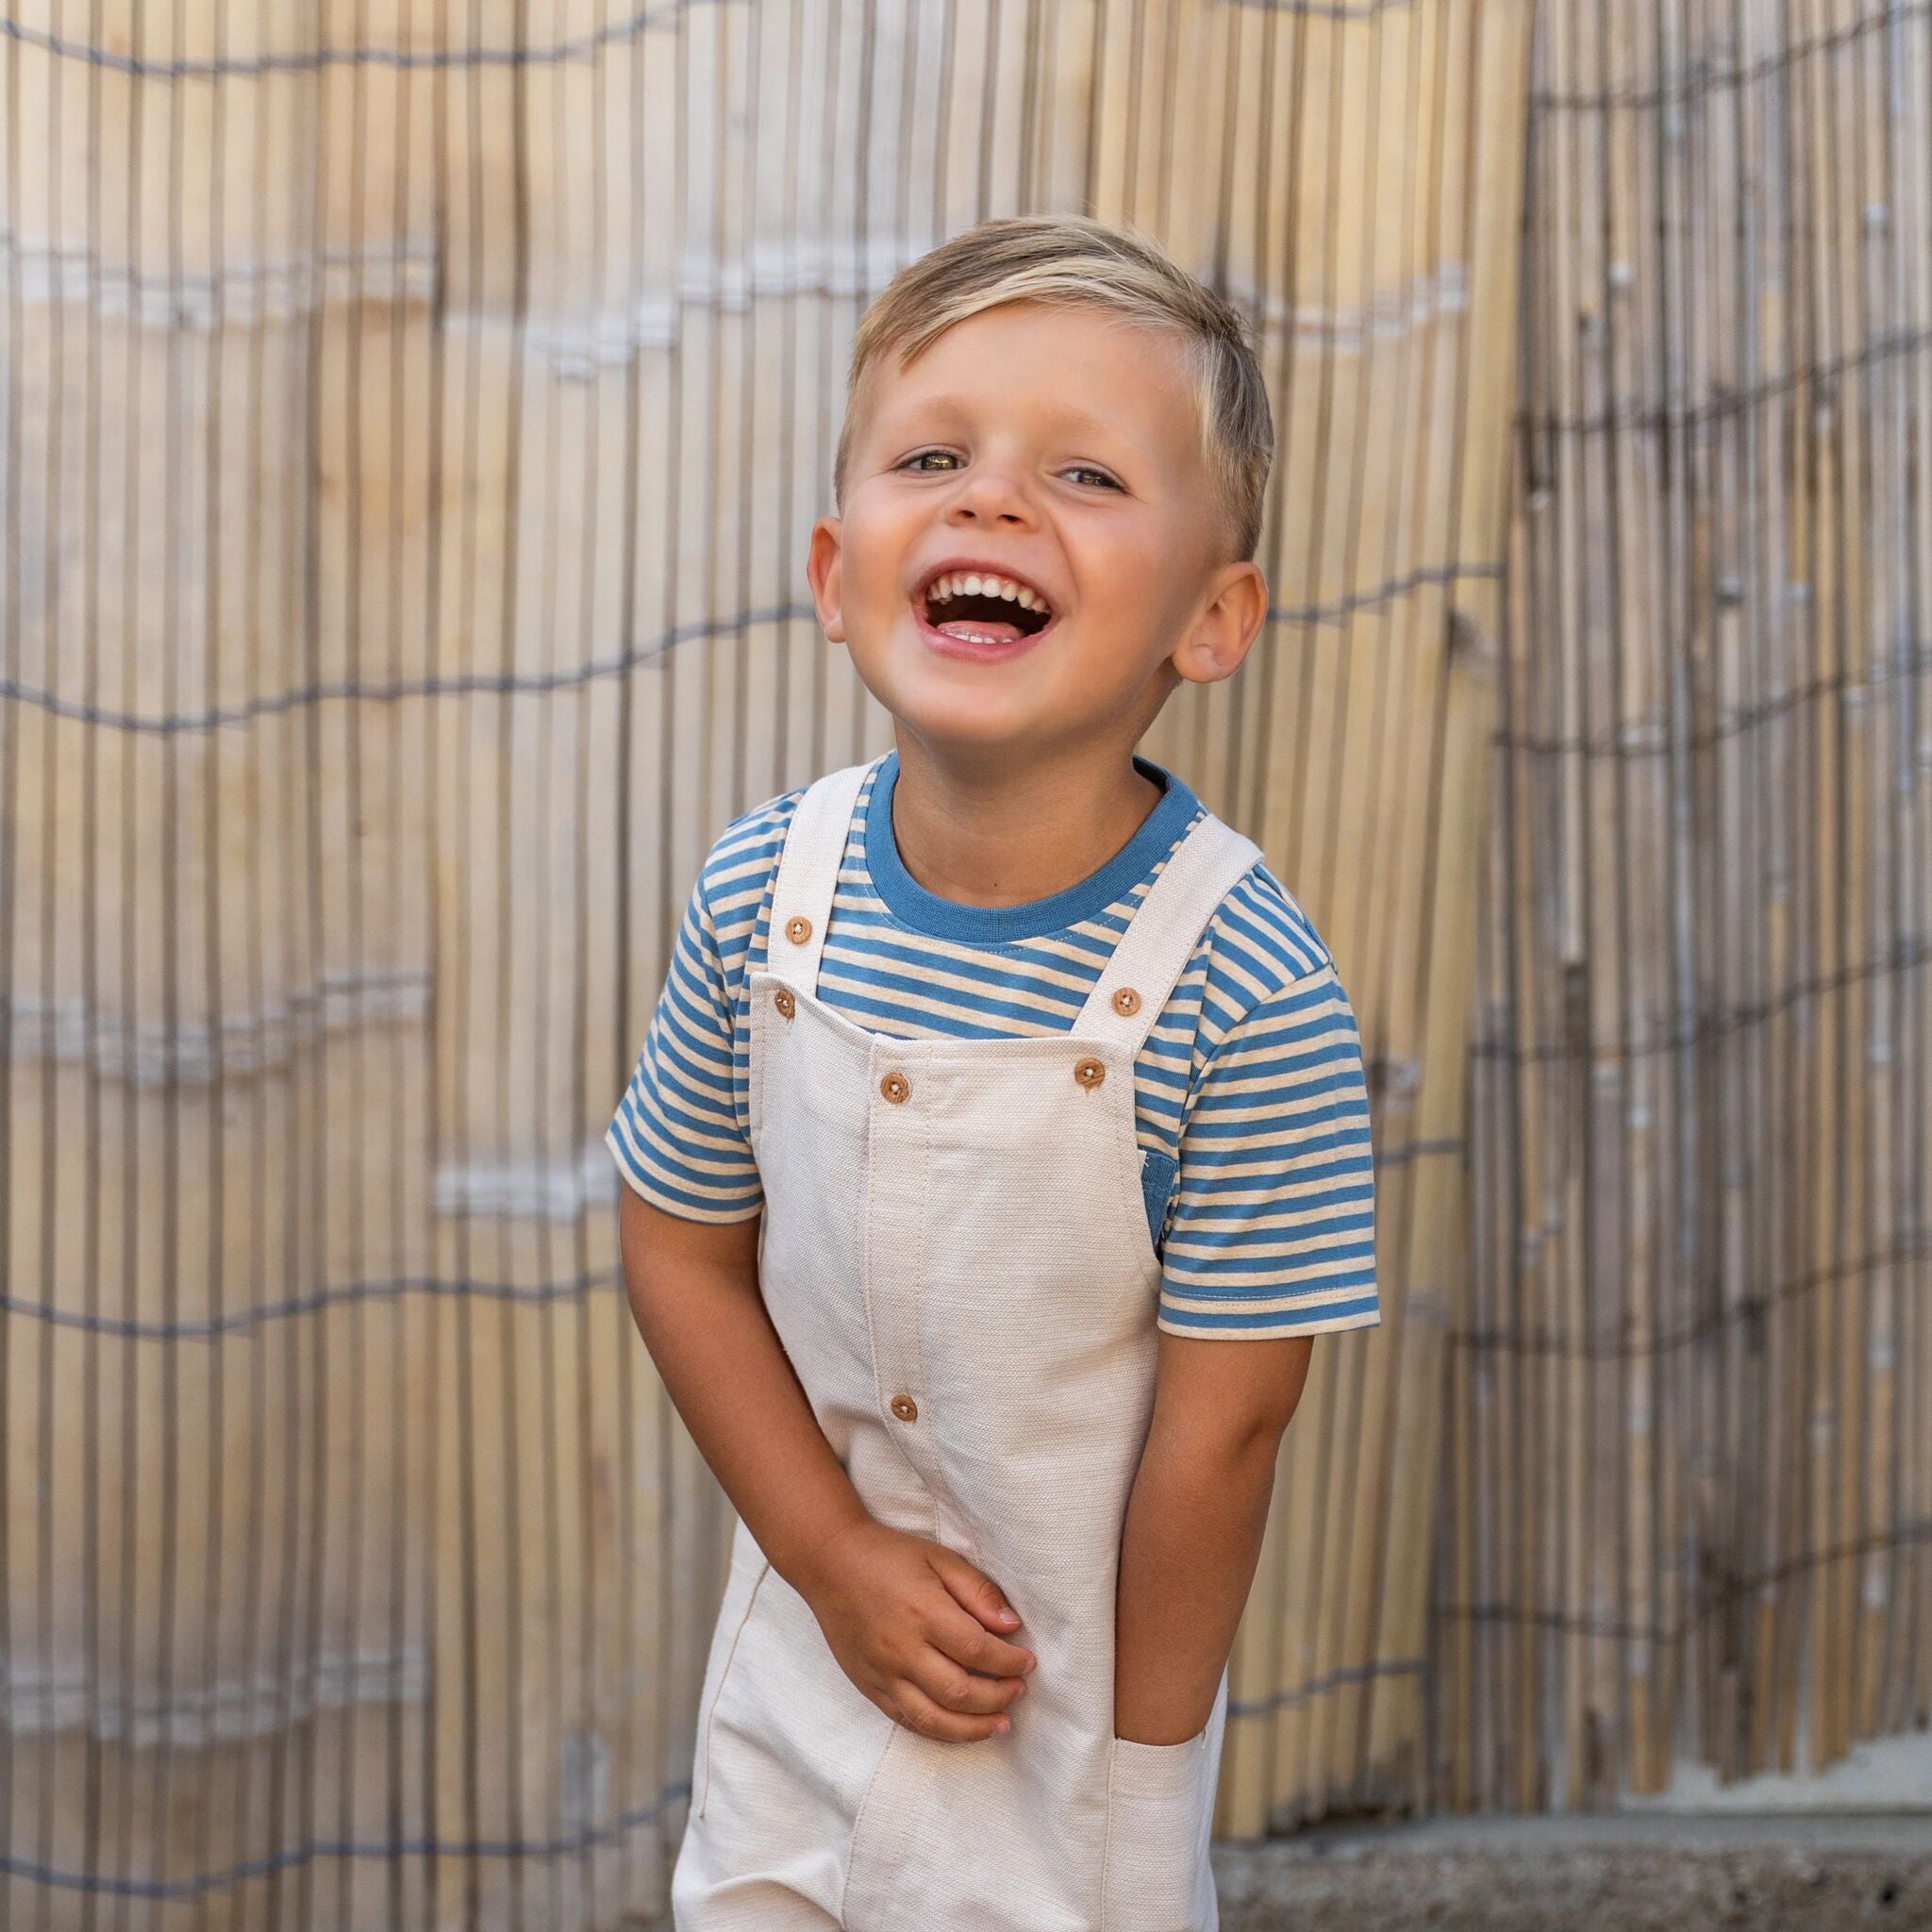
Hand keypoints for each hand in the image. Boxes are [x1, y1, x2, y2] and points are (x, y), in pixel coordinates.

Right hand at [797, 1516, 1036, 1742]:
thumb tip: (1012, 1625)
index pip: (977, 1651)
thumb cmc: (889, 1556)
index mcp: (924, 1612)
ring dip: (973, 1728)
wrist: (830, 1563)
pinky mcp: (868, 1686)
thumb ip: (977, 1591)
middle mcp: (902, 1649)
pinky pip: (906, 1720)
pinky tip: (960, 1728)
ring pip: (933, 1718)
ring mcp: (882, 1673)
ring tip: (1000, 1724)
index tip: (1028, 1662)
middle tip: (1018, 1690)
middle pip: (960, 1692)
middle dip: (998, 1697)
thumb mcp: (939, 1557)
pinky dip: (938, 1730)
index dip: (1009, 1662)